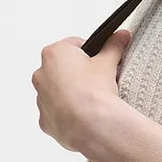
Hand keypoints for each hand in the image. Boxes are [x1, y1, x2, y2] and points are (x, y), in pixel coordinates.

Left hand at [31, 29, 131, 153]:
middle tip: (97, 80)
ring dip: (70, 93)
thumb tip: (121, 36)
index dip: (90, 52)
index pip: (73, 46)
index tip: (99, 61)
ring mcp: (40, 98)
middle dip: (78, 73)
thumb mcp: (108, 62)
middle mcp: (41, 74)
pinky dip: (67, 113)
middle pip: (62, 68)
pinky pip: (56, 112)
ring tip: (91, 100)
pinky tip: (83, 115)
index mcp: (54, 54)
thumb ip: (114, 46)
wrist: (92, 125)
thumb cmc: (94, 91)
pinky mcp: (44, 119)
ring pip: (57, 91)